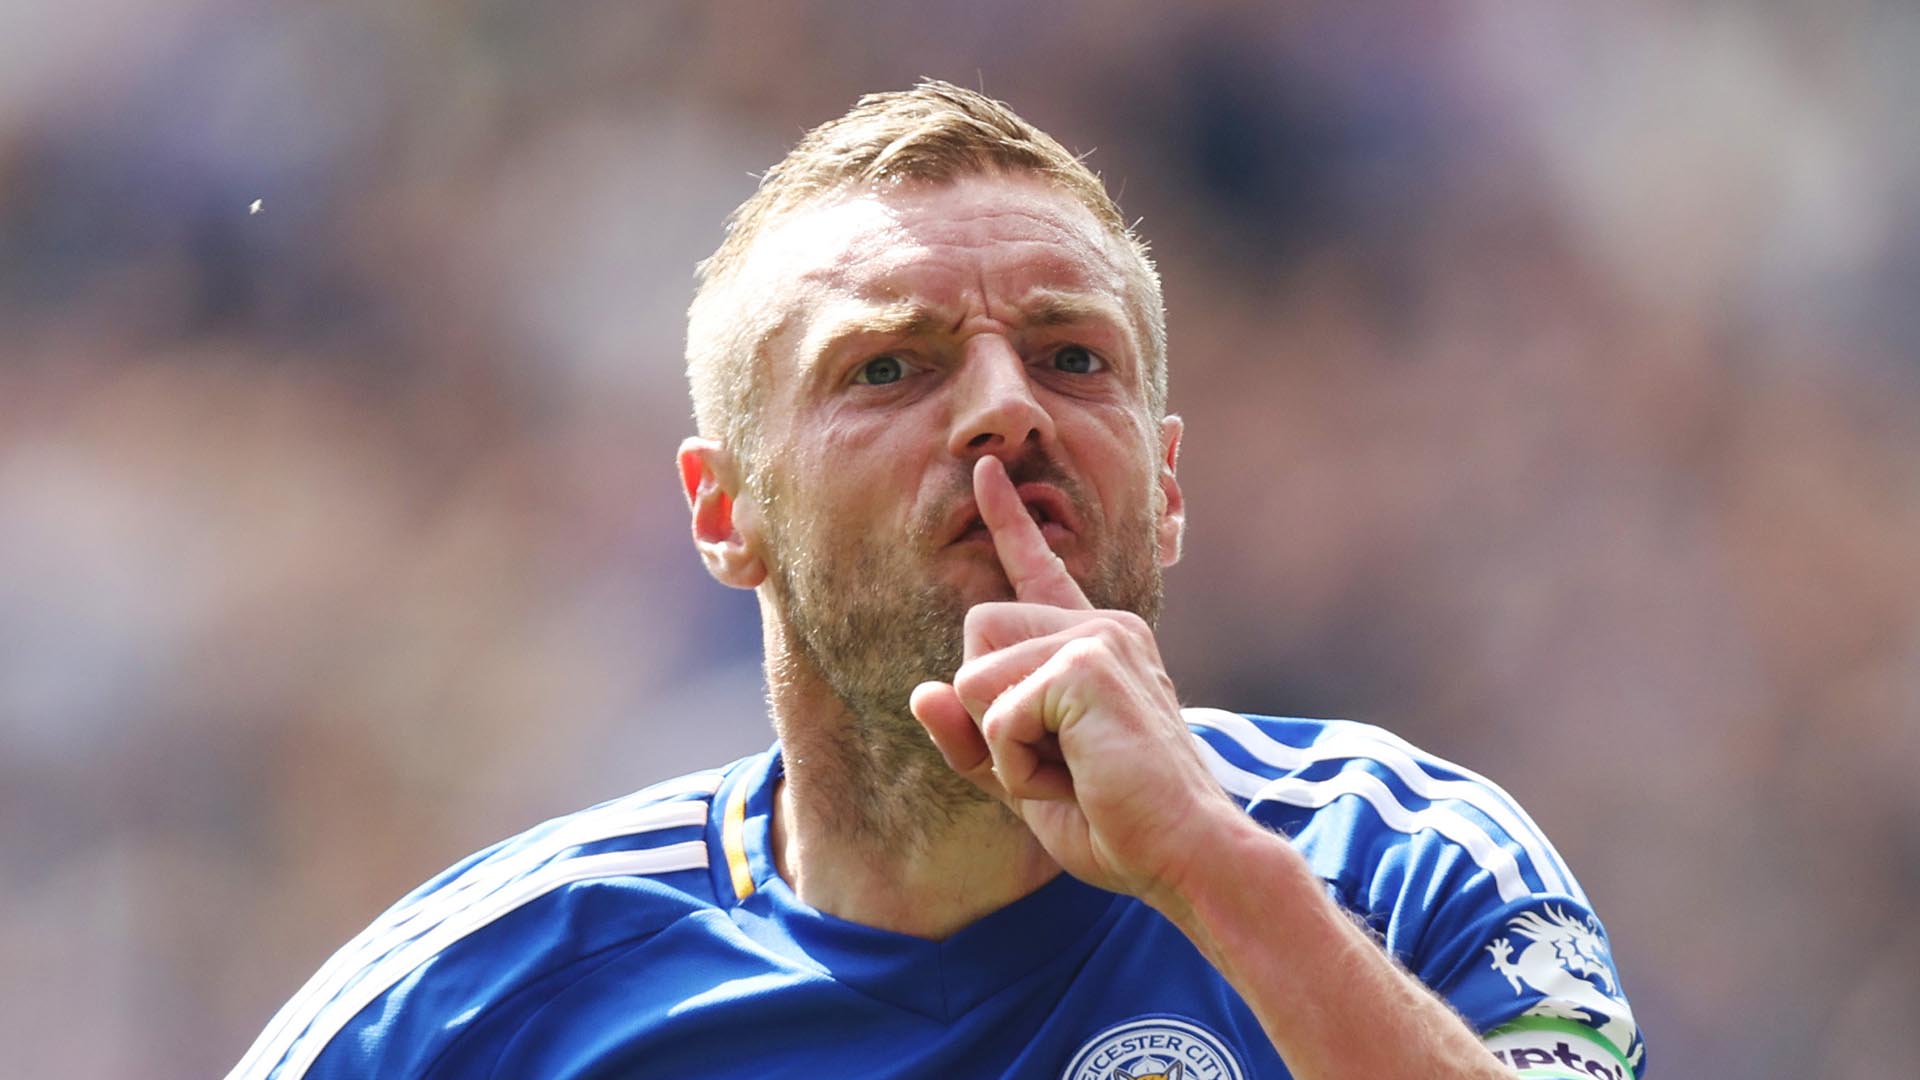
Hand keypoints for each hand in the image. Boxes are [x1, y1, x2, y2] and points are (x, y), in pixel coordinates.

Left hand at [910, 455, 1240, 906]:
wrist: (1186, 855)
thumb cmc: (1118, 824)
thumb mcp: (1026, 781)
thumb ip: (972, 738)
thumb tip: (922, 691)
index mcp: (1095, 644)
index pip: (1039, 571)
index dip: (1007, 520)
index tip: (984, 471)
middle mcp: (1100, 626)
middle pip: (976, 633)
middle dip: (987, 711)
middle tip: (1054, 761)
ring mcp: (1097, 639)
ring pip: (975, 675)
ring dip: (1001, 745)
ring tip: (1070, 772)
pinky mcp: (1087, 665)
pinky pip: (996, 712)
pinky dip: (1015, 762)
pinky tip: (1073, 776)